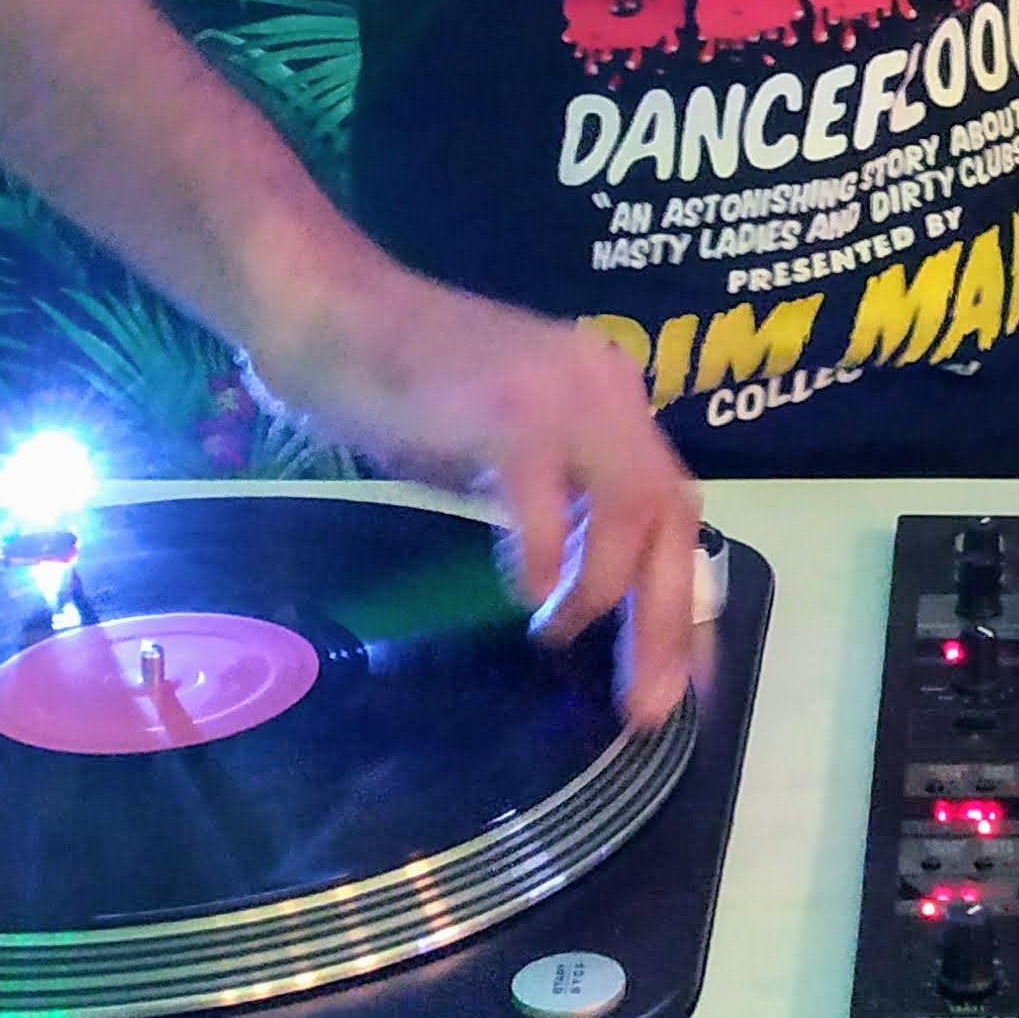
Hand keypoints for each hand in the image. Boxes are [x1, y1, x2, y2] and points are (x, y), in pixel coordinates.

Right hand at [243, 259, 702, 729]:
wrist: (332, 310)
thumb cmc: (405, 387)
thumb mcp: (508, 445)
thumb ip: (558, 497)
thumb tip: (588, 591)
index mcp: (611, 398)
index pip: (677, 506)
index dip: (687, 598)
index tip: (684, 683)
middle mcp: (605, 389)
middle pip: (669, 515)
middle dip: (665, 620)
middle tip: (646, 706)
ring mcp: (561, 393)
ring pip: (628, 509)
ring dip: (602, 591)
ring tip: (558, 633)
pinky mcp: (505, 409)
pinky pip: (545, 500)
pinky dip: (541, 558)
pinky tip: (522, 595)